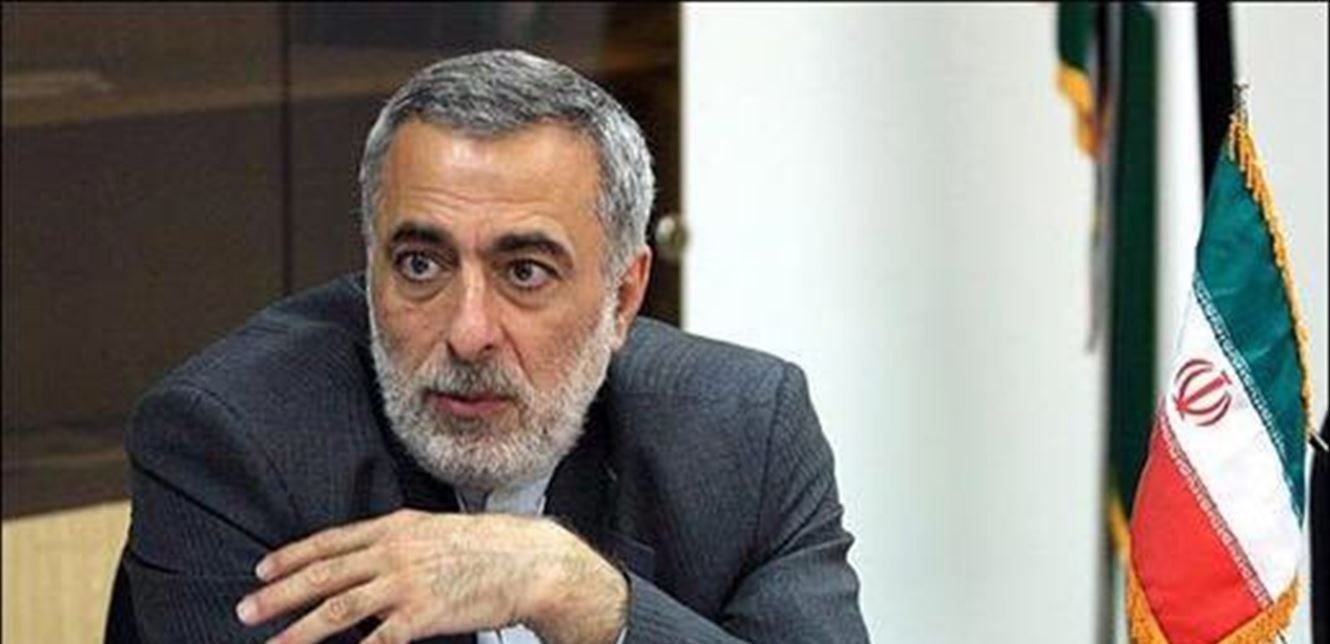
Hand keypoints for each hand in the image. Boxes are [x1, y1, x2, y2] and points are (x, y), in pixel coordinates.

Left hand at [235, 509, 626, 643]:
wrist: (529, 561)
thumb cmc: (486, 547)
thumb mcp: (433, 531)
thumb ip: (396, 543)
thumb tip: (363, 559)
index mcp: (394, 528)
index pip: (330, 542)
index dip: (292, 557)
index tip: (262, 571)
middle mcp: (393, 553)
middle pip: (323, 576)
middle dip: (279, 595)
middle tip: (246, 609)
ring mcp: (406, 584)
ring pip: (338, 610)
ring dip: (299, 630)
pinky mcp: (423, 615)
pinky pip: (376, 640)